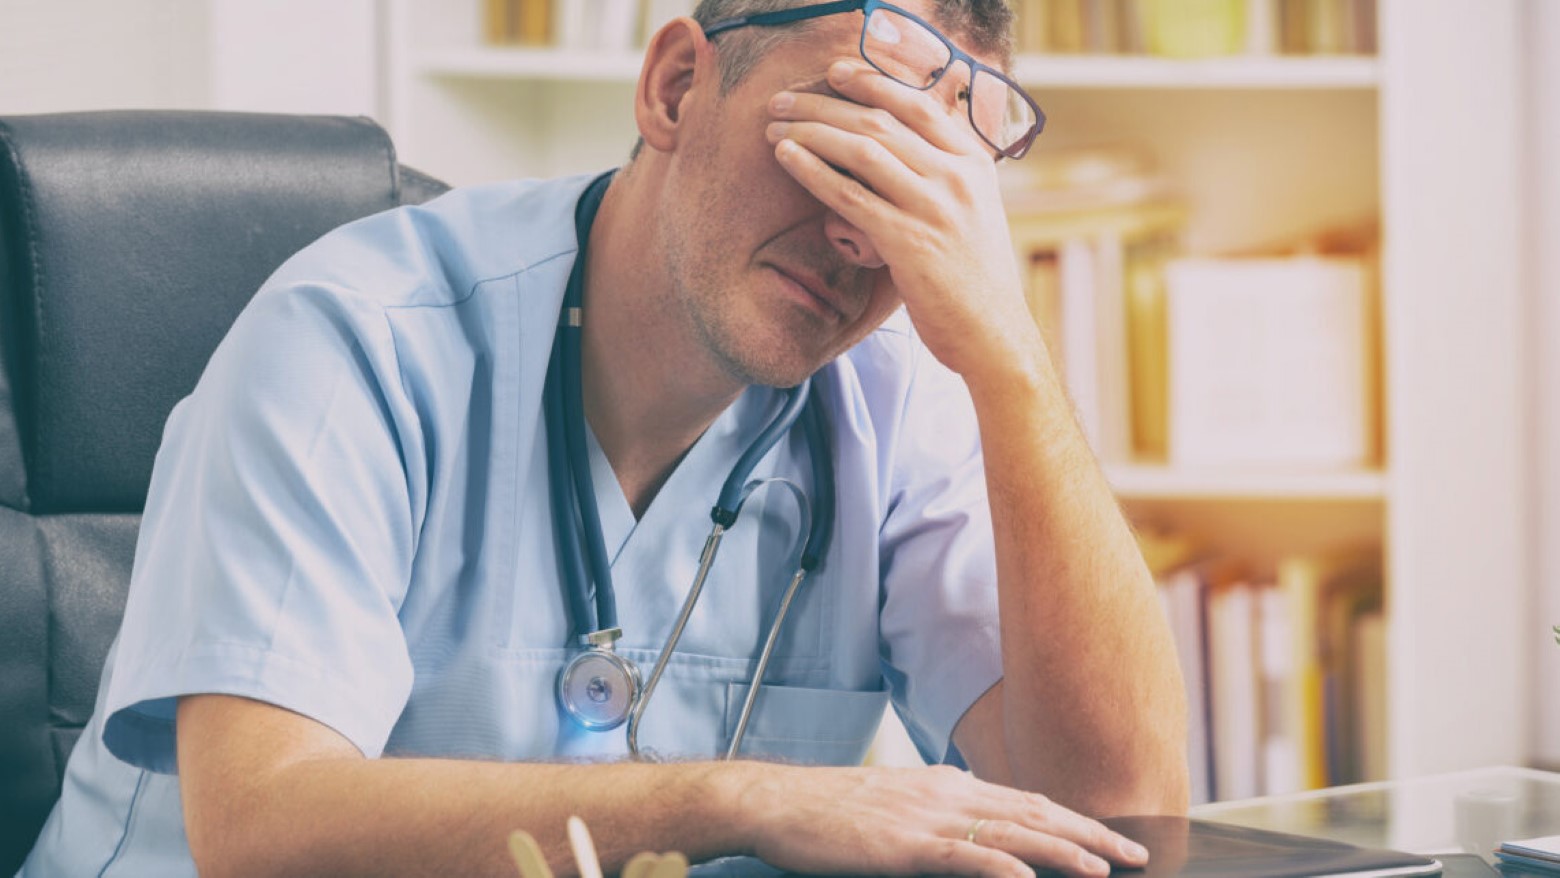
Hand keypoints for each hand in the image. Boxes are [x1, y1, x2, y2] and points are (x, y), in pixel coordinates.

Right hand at [731, 763, 1149, 877]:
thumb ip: (940, 802)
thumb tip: (977, 804)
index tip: (1112, 838)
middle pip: (1034, 812)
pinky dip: (1003, 867)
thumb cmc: (830, 810)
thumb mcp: (895, 798)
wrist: (777, 803)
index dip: (1075, 819)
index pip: (1027, 800)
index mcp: (947, 784)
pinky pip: (963, 856)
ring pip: (1012, 832)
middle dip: (1090, 834)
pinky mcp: (904, 846)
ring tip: (1105, 868)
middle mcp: (946, 794)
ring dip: (1064, 851)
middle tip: (1136, 854)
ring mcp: (927, 818)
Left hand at [766, 60, 1045, 385]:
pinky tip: (787, 157)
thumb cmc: (975, 279)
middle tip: (784, 99)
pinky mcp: (909, 242)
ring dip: (810, 131)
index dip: (872, 82)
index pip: (918, 104)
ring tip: (774, 125)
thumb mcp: (973, 211)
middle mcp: (957, 177)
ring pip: (862, 150)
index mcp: (974, 163)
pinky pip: (850, 195)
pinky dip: (813, 170)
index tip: (834, 73)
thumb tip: (898, 147)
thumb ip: (943, 176)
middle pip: (881, 121)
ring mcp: (934, 208)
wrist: (994, 335)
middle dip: (824, 105)